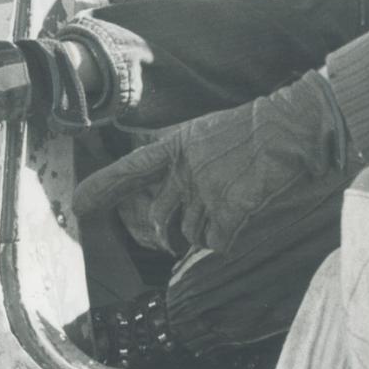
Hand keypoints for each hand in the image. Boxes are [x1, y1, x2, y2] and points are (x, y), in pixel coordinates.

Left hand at [70, 70, 357, 256]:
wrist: (290, 126)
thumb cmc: (256, 128)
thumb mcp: (209, 132)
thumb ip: (186, 158)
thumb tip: (173, 188)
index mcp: (178, 146)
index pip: (131, 169)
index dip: (103, 187)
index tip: (78, 204)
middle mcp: (185, 169)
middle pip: (159, 218)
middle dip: (164, 237)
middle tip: (172, 243)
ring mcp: (206, 189)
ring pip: (192, 235)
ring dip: (206, 236)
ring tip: (226, 217)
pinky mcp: (229, 208)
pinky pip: (218, 242)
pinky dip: (228, 240)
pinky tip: (242, 220)